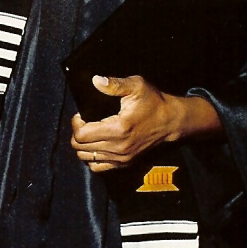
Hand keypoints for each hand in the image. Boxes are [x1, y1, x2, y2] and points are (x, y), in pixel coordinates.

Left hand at [69, 75, 219, 172]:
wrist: (170, 121)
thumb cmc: (153, 102)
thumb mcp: (136, 86)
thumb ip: (114, 84)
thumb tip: (95, 80)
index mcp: (118, 129)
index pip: (81, 135)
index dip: (75, 124)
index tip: (80, 114)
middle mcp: (118, 148)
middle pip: (80, 148)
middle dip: (77, 134)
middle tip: (84, 122)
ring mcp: (121, 159)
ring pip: (86, 158)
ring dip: (83, 146)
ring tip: (90, 132)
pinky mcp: (124, 164)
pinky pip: (97, 167)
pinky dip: (92, 157)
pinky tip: (96, 144)